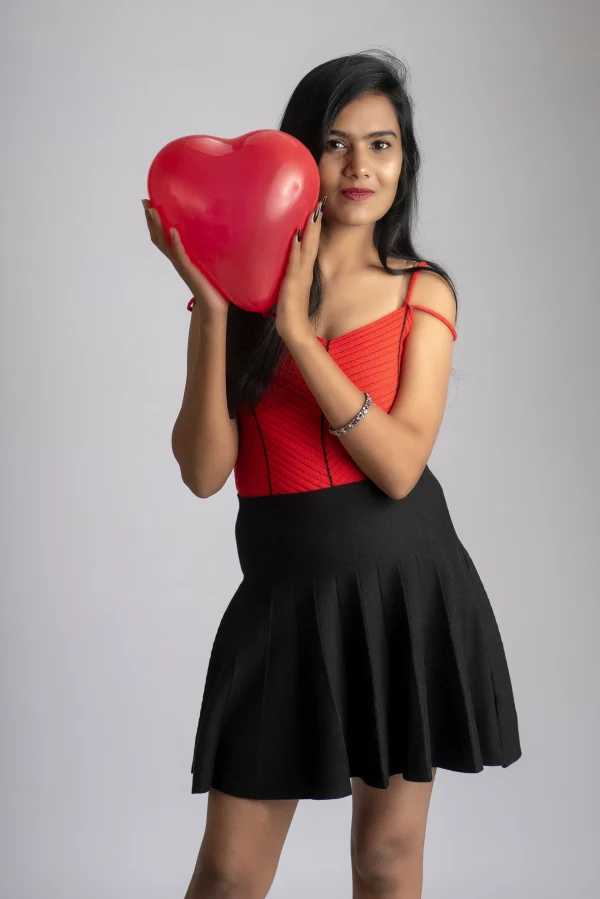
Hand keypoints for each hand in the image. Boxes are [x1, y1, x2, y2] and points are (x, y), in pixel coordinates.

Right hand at [142, 199, 227, 314]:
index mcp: (178, 257)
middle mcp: (176, 260)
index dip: (154, 222)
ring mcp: (181, 265)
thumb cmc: (212, 285)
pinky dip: (176, 243)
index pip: (162, 237)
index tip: (149, 204)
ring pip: (165, 244)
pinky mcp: (189, 270)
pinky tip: (173, 231)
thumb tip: (212, 232)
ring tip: (153, 211)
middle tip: (145, 202)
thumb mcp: (206, 262)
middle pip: (158, 237)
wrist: (214, 305)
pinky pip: (180, 254)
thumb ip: (204, 249)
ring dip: (158, 227)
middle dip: (151, 220)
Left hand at [273, 196, 326, 343]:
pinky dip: (296, 249)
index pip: (311, 245)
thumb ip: (289, 276)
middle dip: (316, 223)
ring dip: (310, 231)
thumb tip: (286, 266)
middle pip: (312, 243)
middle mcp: (305, 271)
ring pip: (306, 249)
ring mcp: (300, 277)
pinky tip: (296, 236)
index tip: (317, 210)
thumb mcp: (289, 289)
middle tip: (321, 202)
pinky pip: (294, 263)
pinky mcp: (292, 284)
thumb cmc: (290, 312)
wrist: (294, 331)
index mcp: (304, 272)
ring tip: (313, 212)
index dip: (314, 228)